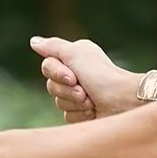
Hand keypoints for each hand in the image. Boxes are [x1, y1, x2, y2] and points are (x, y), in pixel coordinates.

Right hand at [30, 36, 144, 123]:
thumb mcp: (75, 53)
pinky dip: (80, 114)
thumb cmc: (102, 76)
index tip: (73, 76)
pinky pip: (68, 116)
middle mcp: (76, 75)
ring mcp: (79, 95)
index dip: (57, 74)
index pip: (47, 67)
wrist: (123, 101)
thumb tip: (33, 41)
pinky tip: (93, 111)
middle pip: (51, 86)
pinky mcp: (83, 112)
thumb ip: (53, 47)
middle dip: (67, 91)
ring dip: (75, 103)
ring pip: (59, 103)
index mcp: (74, 59)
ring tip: (92, 101)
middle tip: (85, 91)